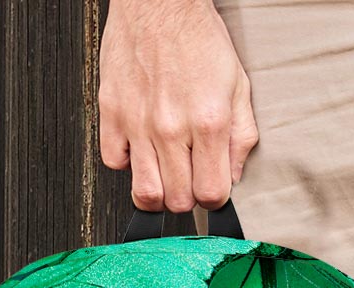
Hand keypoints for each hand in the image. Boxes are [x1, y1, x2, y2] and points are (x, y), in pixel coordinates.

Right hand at [98, 0, 258, 211]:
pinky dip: (127, 163)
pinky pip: (113, 162)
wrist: (159, 1)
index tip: (212, 188)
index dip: (214, 199)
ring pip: (145, 192)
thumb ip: (241, 137)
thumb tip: (234, 177)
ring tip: (165, 175)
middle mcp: (171, 127)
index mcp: (208, 123)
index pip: (211, 194)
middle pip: (178, 201)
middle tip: (189, 178)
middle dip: (187, 197)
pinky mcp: (111, 111)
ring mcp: (138, 122)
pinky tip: (141, 149)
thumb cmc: (198, 39)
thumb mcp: (238, 87)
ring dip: (158, 192)